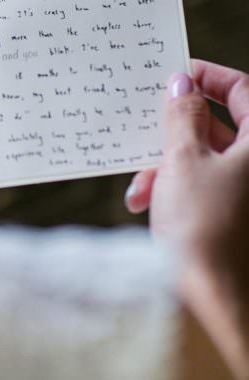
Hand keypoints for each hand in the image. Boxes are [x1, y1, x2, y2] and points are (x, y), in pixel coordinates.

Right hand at [125, 60, 248, 379]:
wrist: (215, 303)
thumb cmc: (204, 230)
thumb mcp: (182, 162)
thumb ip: (181, 117)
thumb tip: (181, 84)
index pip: (242, 89)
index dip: (207, 77)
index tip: (174, 75)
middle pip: (220, 127)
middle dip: (175, 133)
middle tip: (145, 130)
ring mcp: (246, 194)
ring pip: (207, 161)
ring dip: (167, 167)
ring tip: (141, 189)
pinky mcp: (234, 218)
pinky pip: (205, 188)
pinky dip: (176, 190)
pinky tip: (147, 206)